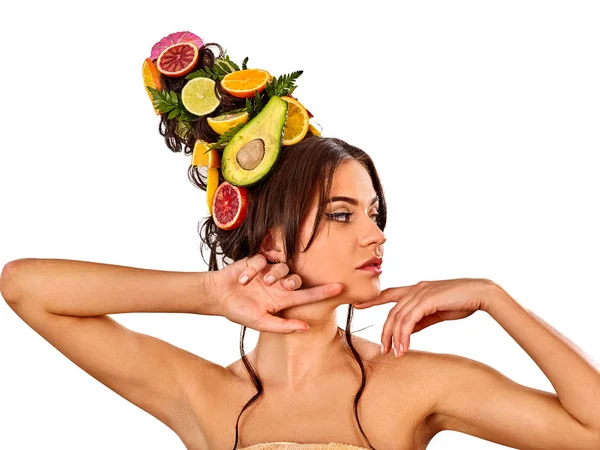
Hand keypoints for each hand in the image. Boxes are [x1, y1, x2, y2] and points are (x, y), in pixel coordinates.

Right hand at [208, 253, 342, 333]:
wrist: (217, 296)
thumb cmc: (239, 311)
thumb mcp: (260, 322)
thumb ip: (282, 326)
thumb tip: (306, 328)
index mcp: (282, 300)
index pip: (307, 296)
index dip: (324, 292)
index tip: (340, 288)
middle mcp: (278, 285)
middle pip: (297, 279)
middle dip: (291, 281)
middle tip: (280, 285)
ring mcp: (268, 271)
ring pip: (282, 267)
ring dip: (270, 274)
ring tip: (254, 283)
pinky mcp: (257, 261)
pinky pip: (263, 260)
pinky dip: (253, 270)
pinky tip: (243, 279)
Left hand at [354, 278, 495, 356]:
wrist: (481, 294)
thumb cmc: (461, 302)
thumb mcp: (436, 312)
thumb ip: (421, 319)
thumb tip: (408, 331)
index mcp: (417, 289)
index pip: (389, 293)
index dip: (373, 299)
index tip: (358, 305)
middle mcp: (416, 288)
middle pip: (392, 312)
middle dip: (385, 332)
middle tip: (384, 350)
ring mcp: (420, 292)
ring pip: (398, 317)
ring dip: (395, 337)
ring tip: (394, 353)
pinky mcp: (427, 299)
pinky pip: (409, 320)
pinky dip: (404, 335)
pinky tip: (404, 348)